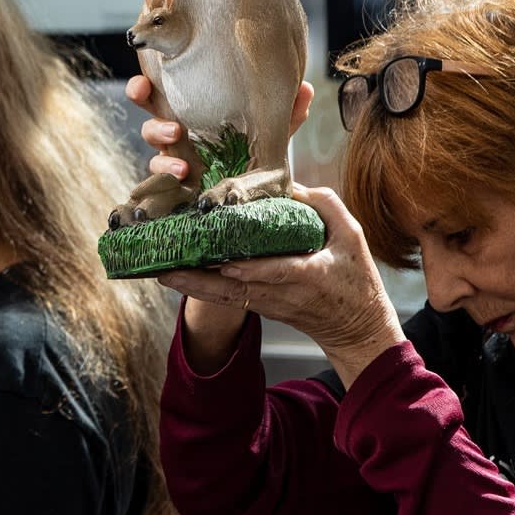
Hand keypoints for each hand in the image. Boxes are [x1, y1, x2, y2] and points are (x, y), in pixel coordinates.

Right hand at [123, 73, 314, 184]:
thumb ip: (286, 111)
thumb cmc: (256, 147)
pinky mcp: (177, 189)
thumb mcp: (271, 128)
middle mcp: (176, 135)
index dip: (142, 89)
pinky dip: (166, 185)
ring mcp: (175, 163)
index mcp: (189, 111)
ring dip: (164, 160)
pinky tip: (181, 186)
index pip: (157, 94)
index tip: (144, 86)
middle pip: (149, 125)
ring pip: (153, 157)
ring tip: (183, 167)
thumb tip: (306, 89)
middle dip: (154, 126)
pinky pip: (161, 187)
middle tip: (174, 131)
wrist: (257, 190)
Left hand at [156, 183, 404, 384]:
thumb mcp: (352, 237)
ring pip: (223, 297)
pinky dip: (202, 288)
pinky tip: (179, 274)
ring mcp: (268, 304)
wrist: (355, 328)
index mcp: (308, 275)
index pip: (273, 271)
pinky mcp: (260, 307)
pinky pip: (227, 299)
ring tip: (159, 269)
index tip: (220, 259)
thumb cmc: (356, 280)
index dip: (246, 267)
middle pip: (231, 289)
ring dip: (191, 285)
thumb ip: (325, 206)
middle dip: (195, 279)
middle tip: (162, 265)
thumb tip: (289, 186)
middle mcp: (281, 294)